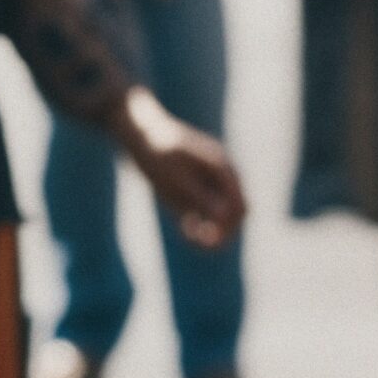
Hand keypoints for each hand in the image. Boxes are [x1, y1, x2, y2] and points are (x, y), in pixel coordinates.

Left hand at [119, 91, 243, 247]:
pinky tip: (187, 232)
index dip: (229, 226)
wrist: (137, 131)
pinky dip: (200, 223)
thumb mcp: (175, 178)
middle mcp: (222, 177)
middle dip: (222, 231)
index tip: (210, 241)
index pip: (240, 206)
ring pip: (221, 214)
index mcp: (223, 170)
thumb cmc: (156, 152)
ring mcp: (210, 182)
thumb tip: (225, 217)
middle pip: (235, 212)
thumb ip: (201, 197)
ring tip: (191, 238)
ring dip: (211, 229)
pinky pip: (205, 211)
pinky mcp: (196, 187)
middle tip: (201, 245)